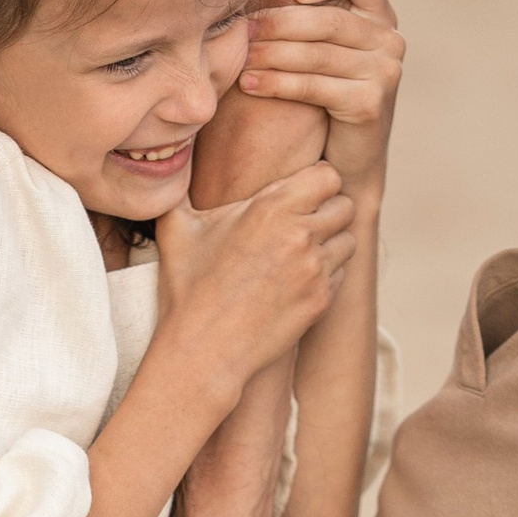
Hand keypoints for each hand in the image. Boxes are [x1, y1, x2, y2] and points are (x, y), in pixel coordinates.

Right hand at [153, 160, 354, 398]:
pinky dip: (326, 274)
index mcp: (272, 208)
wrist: (203, 351)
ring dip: (331, 243)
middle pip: (345, 205)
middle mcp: (301, 236)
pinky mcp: (321, 301)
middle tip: (302, 224)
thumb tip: (169, 164)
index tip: (299, 194)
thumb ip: (178, 190)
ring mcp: (315, 271)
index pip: (329, 175)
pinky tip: (297, 282)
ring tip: (301, 253)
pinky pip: (341, 274)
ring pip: (349, 241)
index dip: (317, 182)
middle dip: (327, 211)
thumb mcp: (176, 230)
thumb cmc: (188, 289)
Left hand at [237, 0, 402, 188]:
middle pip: (329, 20)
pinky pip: (313, 85)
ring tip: (240, 57)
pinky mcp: (370, 103)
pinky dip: (276, 83)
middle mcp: (391, 42)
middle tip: (243, 28)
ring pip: (317, 53)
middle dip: (280, 23)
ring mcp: (385, 73)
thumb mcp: (327, 55)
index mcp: (383, 20)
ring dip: (271, 53)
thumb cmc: (328, 102)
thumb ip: (313, 23)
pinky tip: (249, 83)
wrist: (350, 163)